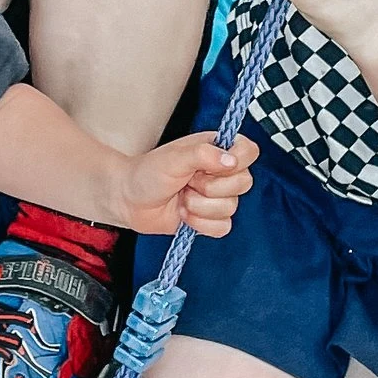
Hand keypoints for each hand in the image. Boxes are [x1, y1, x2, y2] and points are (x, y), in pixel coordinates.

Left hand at [114, 128, 257, 241]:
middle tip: (188, 181)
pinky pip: (222, 227)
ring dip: (199, 206)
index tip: (216, 165)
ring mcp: (216, 197)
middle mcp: (221, 172)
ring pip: (231, 208)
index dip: (238, 160)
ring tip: (181, 198)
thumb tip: (231, 160)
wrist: (129, 200)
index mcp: (216, 150)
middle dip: (211, 187)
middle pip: (244, 183)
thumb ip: (203, 154)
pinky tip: (184, 215)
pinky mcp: (210, 219)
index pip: (249, 150)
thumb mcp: (173, 158)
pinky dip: (200, 224)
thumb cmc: (147, 172)